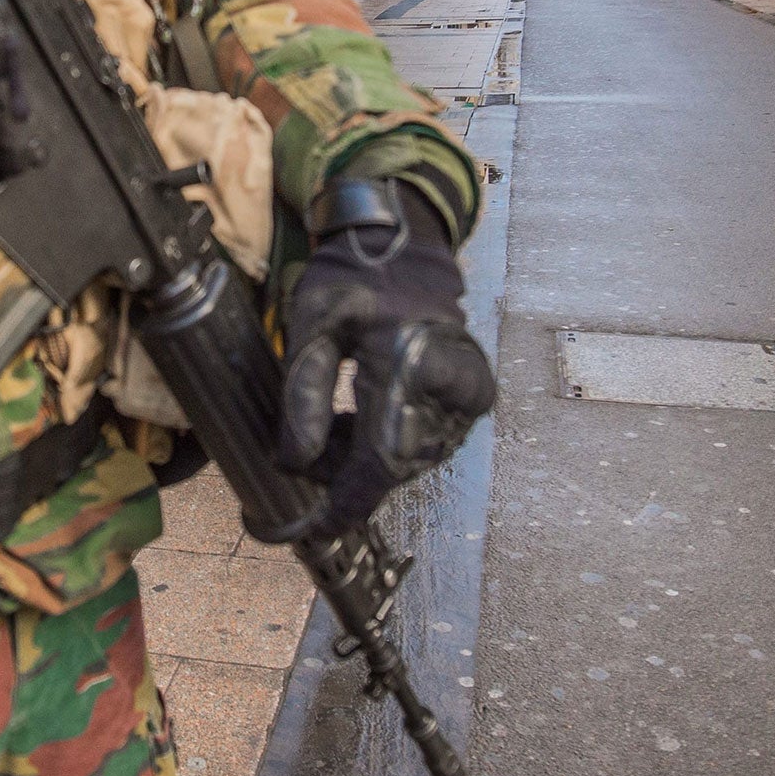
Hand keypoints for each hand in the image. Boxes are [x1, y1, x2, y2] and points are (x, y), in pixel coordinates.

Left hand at [278, 180, 494, 537]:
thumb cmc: (351, 280)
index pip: (380, 458)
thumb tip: (297, 463)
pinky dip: (392, 440)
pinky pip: (430, 441)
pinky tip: (365, 412)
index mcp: (408, 360)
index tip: (318, 529)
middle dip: (348, 471)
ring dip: (368, 455)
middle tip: (311, 448)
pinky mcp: (476, 395)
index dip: (348, 502)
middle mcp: (452, 381)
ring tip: (336, 420)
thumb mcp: (310, 326)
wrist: (404, 246)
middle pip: (396, 464)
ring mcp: (470, 392)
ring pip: (413, 458)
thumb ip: (304, 395)